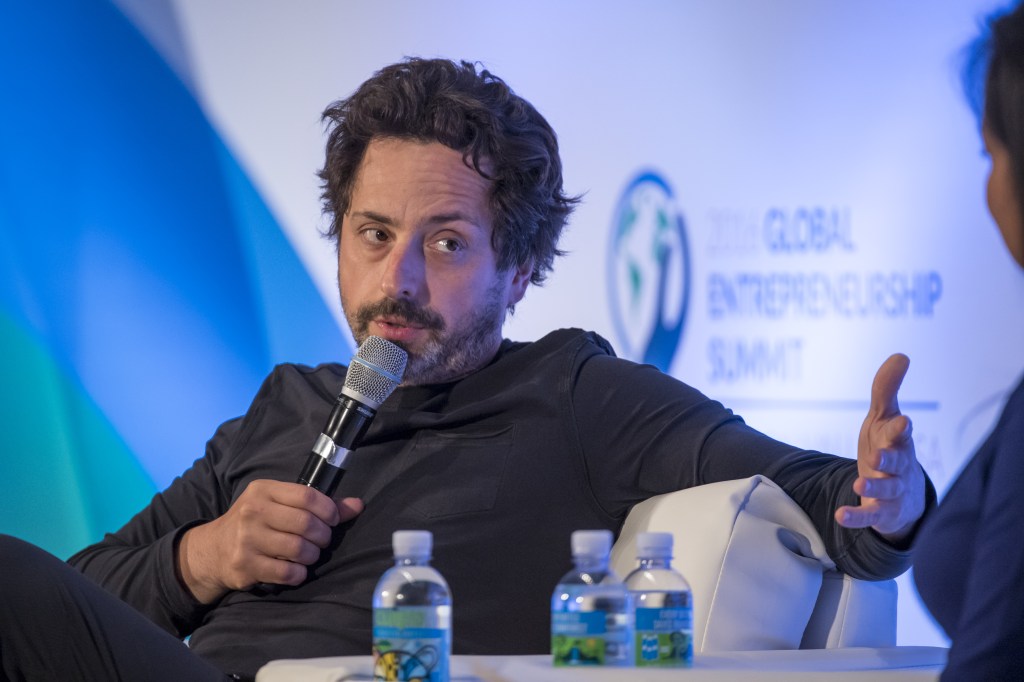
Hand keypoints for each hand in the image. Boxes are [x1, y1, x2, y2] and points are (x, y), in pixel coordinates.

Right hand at [177, 480, 363, 602]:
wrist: (213, 550)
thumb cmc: (255, 523)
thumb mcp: (280, 505)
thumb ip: (318, 505)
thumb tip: (358, 505)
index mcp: (263, 490)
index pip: (307, 496)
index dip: (329, 509)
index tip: (332, 520)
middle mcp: (253, 512)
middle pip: (306, 523)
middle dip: (323, 535)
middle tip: (322, 540)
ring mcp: (247, 539)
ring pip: (298, 549)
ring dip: (312, 555)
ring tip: (309, 554)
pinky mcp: (245, 565)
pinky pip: (286, 573)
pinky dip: (299, 573)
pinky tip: (297, 570)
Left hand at [835, 353, 925, 542]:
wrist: (901, 493)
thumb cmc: (889, 447)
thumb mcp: (883, 418)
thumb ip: (886, 389)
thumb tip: (901, 355)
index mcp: (898, 441)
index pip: (900, 433)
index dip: (900, 428)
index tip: (903, 421)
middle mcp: (899, 466)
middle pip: (896, 463)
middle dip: (888, 460)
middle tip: (876, 457)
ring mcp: (892, 491)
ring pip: (887, 491)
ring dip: (873, 488)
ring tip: (858, 486)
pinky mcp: (882, 512)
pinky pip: (870, 516)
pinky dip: (857, 517)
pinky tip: (840, 515)